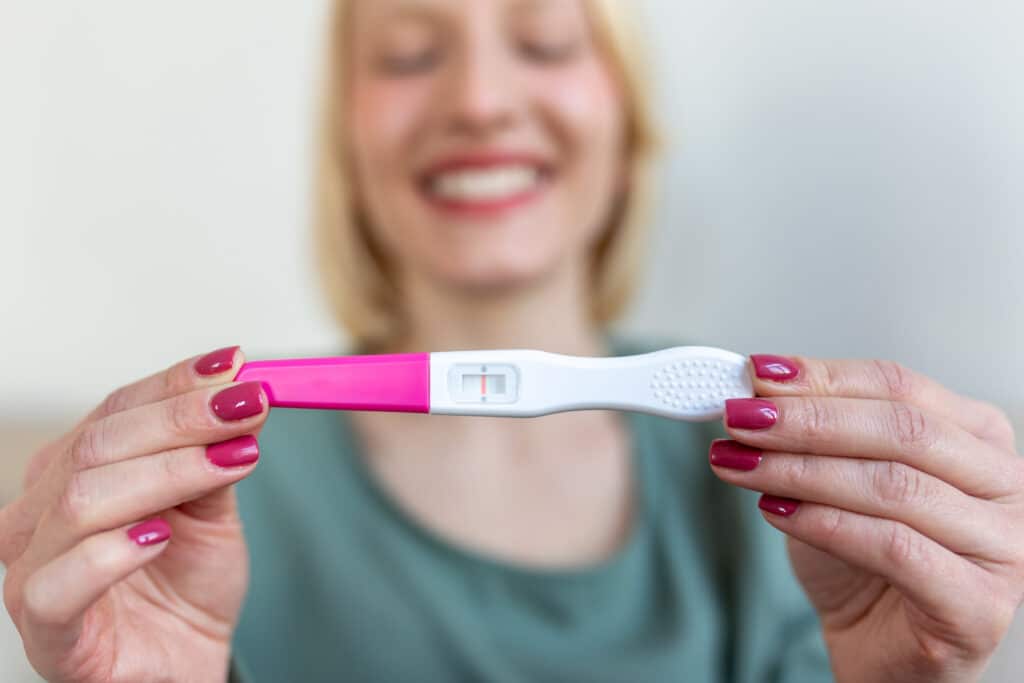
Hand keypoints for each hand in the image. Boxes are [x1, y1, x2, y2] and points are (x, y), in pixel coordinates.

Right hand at [1, 347, 267, 682]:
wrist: (187, 658)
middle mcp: (41, 514)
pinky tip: (161, 535)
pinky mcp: (47, 630)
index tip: (237, 366)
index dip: (176, 383)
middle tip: (250, 406)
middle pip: (100, 445)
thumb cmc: (188, 584)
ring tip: (234, 458)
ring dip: (169, 471)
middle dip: (183, 419)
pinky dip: (113, 552)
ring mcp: (35, 570)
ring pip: (83, 500)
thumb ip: (215, 454)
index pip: (116, 409)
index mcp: (74, 472)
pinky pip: (60, 584)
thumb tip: (242, 390)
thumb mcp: (212, 507)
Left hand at [709, 354, 1021, 682]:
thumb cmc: (863, 563)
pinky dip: (824, 523)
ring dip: (801, 470)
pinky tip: (773, 512)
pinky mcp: (977, 606)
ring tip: (739, 463)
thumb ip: (808, 433)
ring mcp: (1002, 547)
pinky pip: (894, 548)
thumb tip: (754, 390)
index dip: (823, 377)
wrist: (879, 651)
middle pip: (900, 430)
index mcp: (977, 436)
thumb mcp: (832, 481)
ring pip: (894, 486)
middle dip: (808, 420)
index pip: (897, 386)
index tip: (757, 374)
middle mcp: (1004, 485)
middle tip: (741, 419)